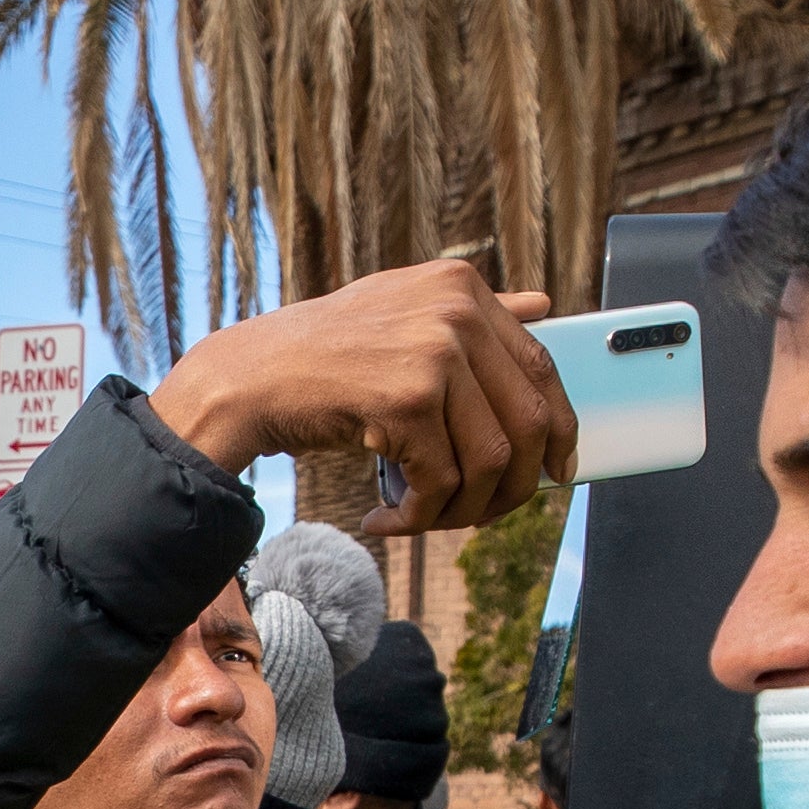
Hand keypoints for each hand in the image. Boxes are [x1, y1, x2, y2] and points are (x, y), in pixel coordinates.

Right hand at [144, 259, 573, 534]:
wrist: (250, 379)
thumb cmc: (323, 354)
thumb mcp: (402, 312)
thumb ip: (474, 313)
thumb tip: (544, 307)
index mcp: (461, 288)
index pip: (542, 368)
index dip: (558, 429)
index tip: (556, 469)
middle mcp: (456, 313)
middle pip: (529, 423)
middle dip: (513, 486)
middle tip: (478, 514)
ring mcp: (434, 354)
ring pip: (491, 463)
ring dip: (461, 511)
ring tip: (421, 519)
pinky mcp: (406, 401)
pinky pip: (442, 482)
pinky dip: (418, 517)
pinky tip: (385, 519)